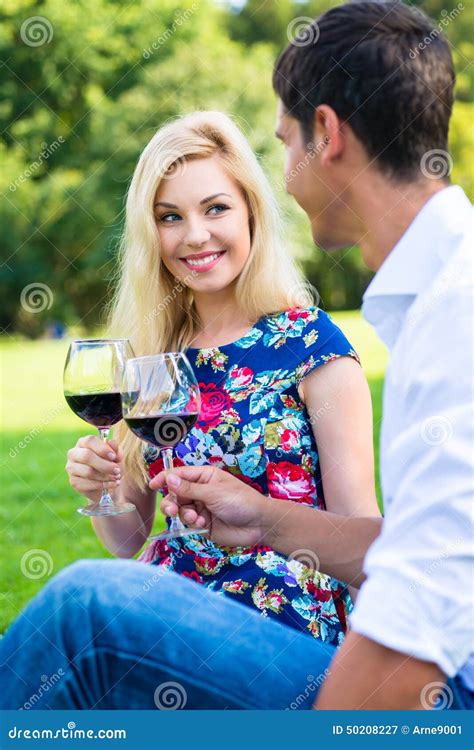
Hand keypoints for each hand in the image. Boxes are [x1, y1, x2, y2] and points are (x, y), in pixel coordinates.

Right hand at [65, 435, 122, 502]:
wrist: (104, 482)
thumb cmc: (108, 464)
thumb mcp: (115, 455)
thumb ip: (115, 449)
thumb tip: (113, 444)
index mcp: (83, 442)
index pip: (90, 441)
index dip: (102, 448)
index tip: (114, 456)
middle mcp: (74, 453)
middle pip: (86, 456)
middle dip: (105, 465)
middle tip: (117, 470)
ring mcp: (72, 468)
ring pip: (88, 472)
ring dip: (106, 476)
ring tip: (117, 477)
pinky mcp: (74, 482)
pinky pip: (89, 484)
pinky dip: (104, 485)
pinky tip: (113, 483)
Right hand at [149, 465, 266, 547]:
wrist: (258, 524)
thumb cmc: (241, 501)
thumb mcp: (214, 492)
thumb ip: (189, 488)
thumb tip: (169, 478)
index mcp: (204, 477)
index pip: (179, 475)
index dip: (165, 479)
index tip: (153, 485)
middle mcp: (200, 491)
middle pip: (175, 494)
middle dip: (172, 502)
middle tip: (172, 509)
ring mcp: (201, 508)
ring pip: (180, 510)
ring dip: (184, 515)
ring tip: (196, 518)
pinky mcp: (203, 525)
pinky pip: (188, 524)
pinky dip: (192, 524)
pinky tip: (204, 525)